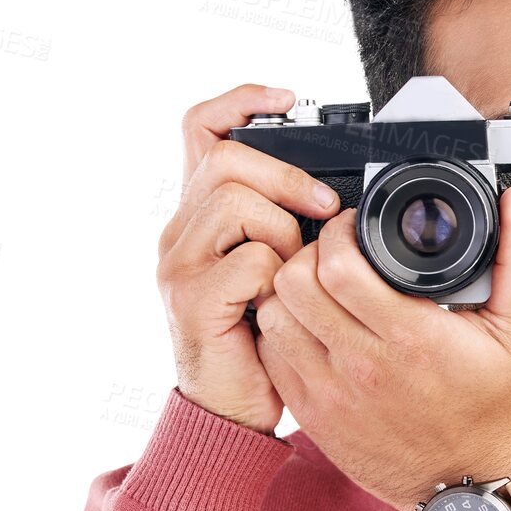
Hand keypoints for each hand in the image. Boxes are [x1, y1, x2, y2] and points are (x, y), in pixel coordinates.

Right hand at [155, 83, 342, 433]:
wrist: (233, 412)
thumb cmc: (262, 344)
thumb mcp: (276, 273)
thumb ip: (284, 229)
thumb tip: (331, 195)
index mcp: (199, 218)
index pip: (200, 130)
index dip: (240, 102)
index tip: (286, 98)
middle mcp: (178, 233)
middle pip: (226, 159)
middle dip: (287, 177)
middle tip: (324, 210)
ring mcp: (179, 265)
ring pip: (237, 202)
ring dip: (283, 230)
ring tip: (291, 272)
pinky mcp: (192, 299)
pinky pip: (249, 259)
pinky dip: (277, 276)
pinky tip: (277, 303)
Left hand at [253, 185, 510, 510]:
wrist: (470, 489)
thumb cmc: (493, 411)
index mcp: (412, 338)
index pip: (338, 265)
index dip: (337, 232)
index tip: (352, 228)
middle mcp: (364, 366)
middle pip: (293, 282)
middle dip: (306, 253)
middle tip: (329, 254)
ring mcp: (332, 394)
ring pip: (274, 316)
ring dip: (288, 292)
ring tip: (315, 288)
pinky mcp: (314, 416)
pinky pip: (273, 357)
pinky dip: (283, 332)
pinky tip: (309, 328)